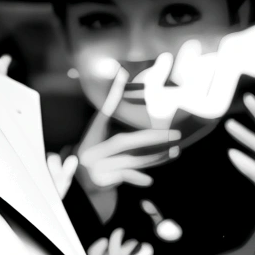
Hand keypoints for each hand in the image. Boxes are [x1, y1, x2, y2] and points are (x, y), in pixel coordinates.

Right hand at [77, 69, 178, 190]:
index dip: (112, 91)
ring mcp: (96, 165)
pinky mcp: (102, 180)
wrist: (81, 182)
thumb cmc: (97, 152)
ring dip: (155, 157)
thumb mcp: (101, 135)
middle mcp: (92, 147)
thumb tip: (125, 83)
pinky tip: (149, 180)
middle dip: (151, 137)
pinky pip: (126, 177)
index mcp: (93, 132)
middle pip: (124, 141)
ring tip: (174, 151)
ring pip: (131, 160)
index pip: (105, 109)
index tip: (121, 72)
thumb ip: (114, 117)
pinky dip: (138, 179)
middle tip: (174, 133)